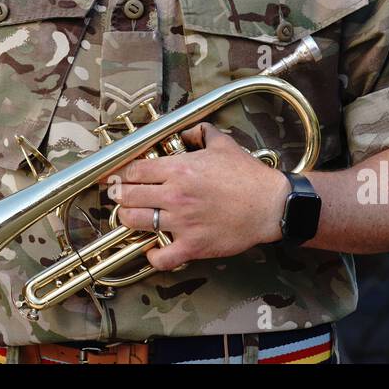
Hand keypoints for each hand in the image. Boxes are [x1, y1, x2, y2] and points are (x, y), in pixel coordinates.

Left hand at [107, 122, 289, 270]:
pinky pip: (162, 257)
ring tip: (129, 218)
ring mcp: (182, 222)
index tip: (117, 177)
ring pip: (136, 223)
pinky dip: (153, 256)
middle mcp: (175, 195)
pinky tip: (153, 250)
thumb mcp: (223, 144)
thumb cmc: (248, 175)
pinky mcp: (193, 246)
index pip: (134, 170)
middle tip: (118, 196)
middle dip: (118, 195)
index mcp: (179, 169)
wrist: (270, 204)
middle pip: (128, 196)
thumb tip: (186, 131)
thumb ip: (200, 133)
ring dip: (128, 220)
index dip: (122, 174)